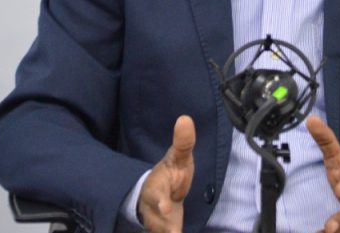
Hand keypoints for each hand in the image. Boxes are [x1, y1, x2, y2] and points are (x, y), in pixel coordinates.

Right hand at [137, 115, 195, 232]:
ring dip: (168, 232)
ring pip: (161, 231)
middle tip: (172, 231)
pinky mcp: (166, 232)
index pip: (156, 195)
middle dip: (162, 224)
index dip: (160, 201)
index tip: (166, 206)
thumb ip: (183, 143)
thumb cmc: (171, 175)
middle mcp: (154, 209)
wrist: (159, 196)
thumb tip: (185, 118)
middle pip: (155, 220)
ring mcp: (158, 224)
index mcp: (156, 189)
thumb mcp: (178, 159)